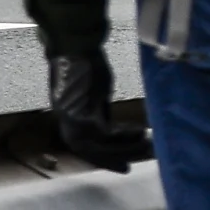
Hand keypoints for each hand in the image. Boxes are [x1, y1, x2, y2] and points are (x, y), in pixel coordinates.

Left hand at [47, 49, 137, 172]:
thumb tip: (108, 123)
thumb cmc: (83, 60)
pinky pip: (104, 133)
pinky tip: (139, 132)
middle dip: (111, 160)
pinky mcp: (81, 111)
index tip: (122, 165)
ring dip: (121, 149)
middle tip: (131, 167)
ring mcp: (71, 116)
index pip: (85, 146)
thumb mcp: (92, 90)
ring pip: (97, 146)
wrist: (73, 43)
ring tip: (144, 147)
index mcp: (67, 115)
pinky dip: (122, 136)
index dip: (103, 158)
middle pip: (89, 151)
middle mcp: (66, 119)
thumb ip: (97, 109)